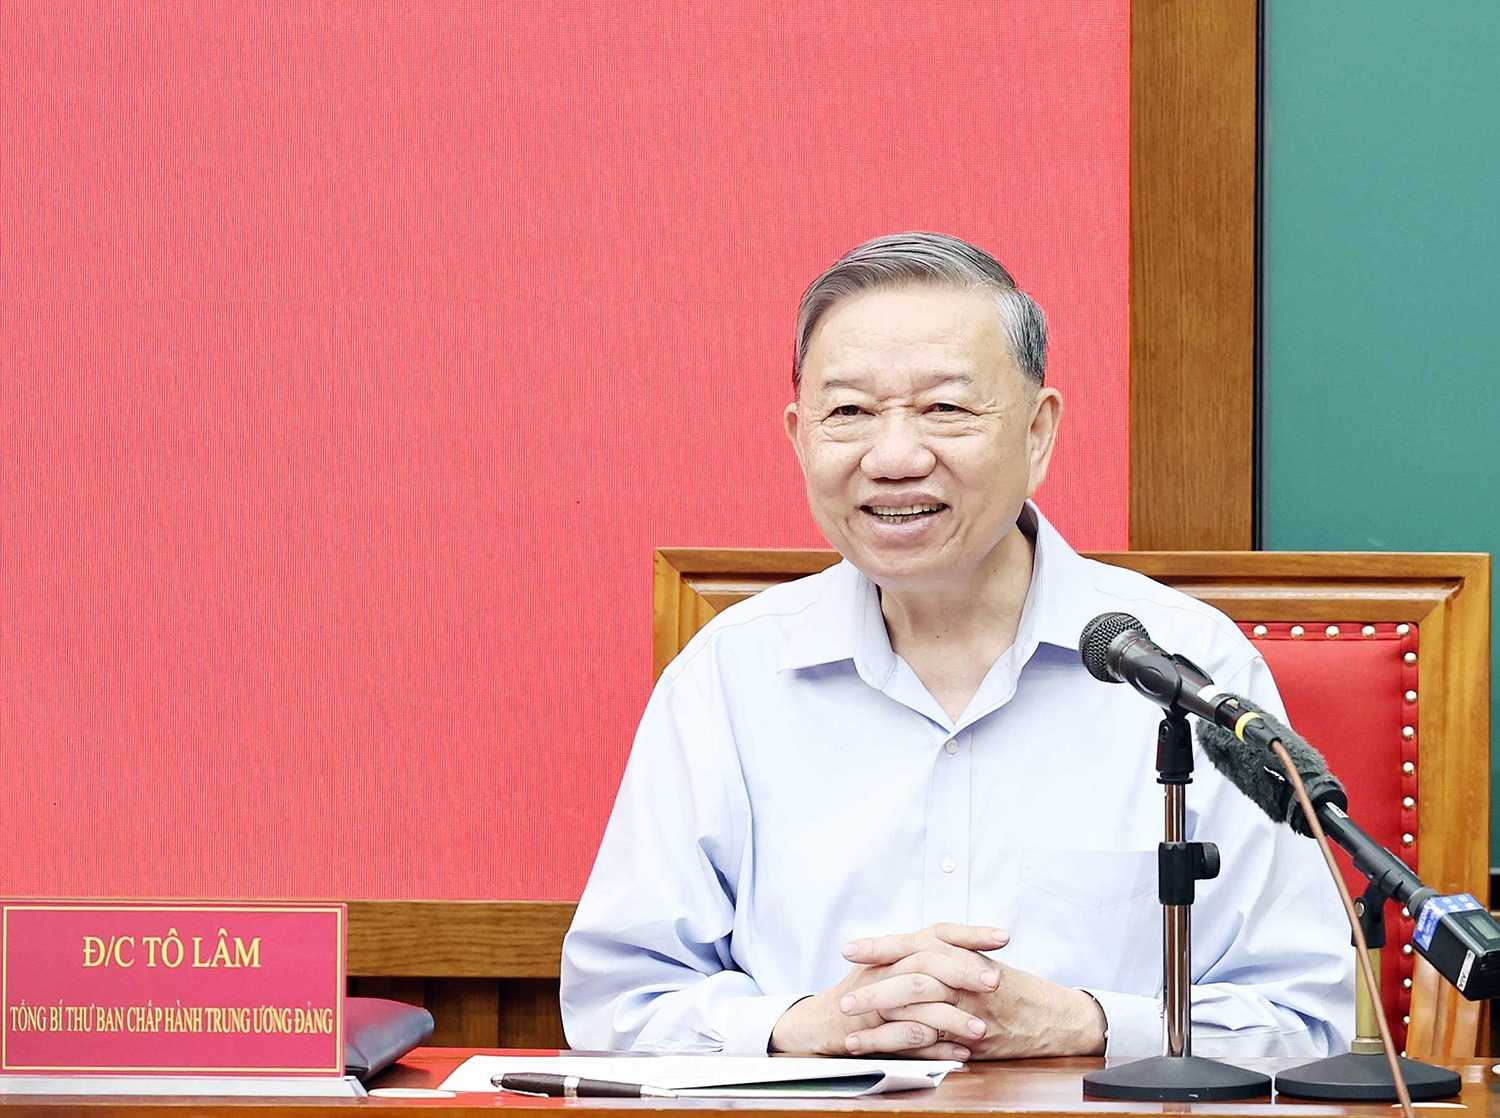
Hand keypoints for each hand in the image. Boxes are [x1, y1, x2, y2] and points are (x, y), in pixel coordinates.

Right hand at [770, 923, 1008, 1060]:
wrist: (820, 1023)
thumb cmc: (863, 997)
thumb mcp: (894, 972)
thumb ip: (926, 963)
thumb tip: (970, 956)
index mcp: (899, 951)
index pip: (938, 932)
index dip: (971, 933)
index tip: (1004, 936)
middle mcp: (888, 966)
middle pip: (929, 960)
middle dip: (964, 971)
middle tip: (996, 983)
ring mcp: (878, 996)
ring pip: (919, 999)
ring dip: (953, 1017)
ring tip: (982, 1030)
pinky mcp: (870, 1028)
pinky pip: (906, 1037)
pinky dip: (935, 1049)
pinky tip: (960, 1056)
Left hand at [844, 931, 1106, 1058]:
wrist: (1057, 1018)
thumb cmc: (1017, 990)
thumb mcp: (981, 963)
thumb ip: (947, 958)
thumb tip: (907, 953)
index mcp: (963, 955)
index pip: (917, 944)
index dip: (882, 946)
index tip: (850, 950)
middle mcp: (965, 979)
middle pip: (912, 974)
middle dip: (874, 985)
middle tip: (843, 997)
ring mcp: (969, 1009)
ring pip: (918, 1007)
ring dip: (879, 1019)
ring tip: (849, 1026)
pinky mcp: (973, 1039)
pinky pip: (931, 1041)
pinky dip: (898, 1045)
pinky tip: (873, 1049)